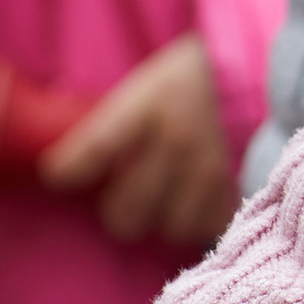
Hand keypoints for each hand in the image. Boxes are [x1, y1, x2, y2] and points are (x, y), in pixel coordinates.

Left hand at [40, 35, 240, 246]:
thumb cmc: (181, 84)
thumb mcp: (141, 89)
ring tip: (163, 206)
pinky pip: (209, 226)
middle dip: (121, 212)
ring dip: (163, 220)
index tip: (57, 177)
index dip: (73, 167)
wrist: (246, 77)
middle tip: (124, 203)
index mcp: (148, 108)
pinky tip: (194, 207)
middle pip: (131, 207)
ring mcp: (207, 167)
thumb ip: (110, 126)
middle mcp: (176, 141)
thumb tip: (64, 167)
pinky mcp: (234, 184)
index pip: (101, 145)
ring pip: (171, 226)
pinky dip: (199, 223)